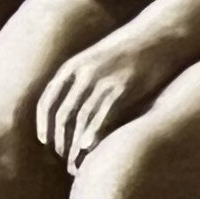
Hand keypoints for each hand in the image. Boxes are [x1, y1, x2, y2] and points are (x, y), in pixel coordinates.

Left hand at [34, 22, 199, 164]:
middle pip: (62, 113)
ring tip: (76, 163)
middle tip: (63, 159)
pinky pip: (102, 115)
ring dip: (75, 144)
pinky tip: (88, 148)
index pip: (48, 100)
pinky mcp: (121, 88)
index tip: (45, 142)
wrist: (156, 36)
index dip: (43, 123)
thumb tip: (73, 108)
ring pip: (80, 118)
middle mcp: (82, 74)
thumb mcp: (96, 60)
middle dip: (59, 140)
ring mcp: (101, 81)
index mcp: (71, 67)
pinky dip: (92, 133)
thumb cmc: (128, 51)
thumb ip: (81, 80)